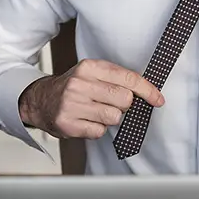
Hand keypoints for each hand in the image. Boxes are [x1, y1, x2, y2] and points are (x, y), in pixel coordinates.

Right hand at [19, 59, 164, 139]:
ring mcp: (72, 104)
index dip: (147, 90)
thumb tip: (148, 93)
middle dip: (124, 105)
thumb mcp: (92, 73)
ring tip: (96, 112)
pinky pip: (100, 131)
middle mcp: (80, 84)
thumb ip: (117, 79)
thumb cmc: (73, 87)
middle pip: (125, 99)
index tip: (157, 99)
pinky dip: (97, 128)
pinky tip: (86, 120)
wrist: (40, 100)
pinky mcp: (68, 124)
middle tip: (111, 103)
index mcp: (89, 67)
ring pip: (114, 117)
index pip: (128, 78)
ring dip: (110, 118)